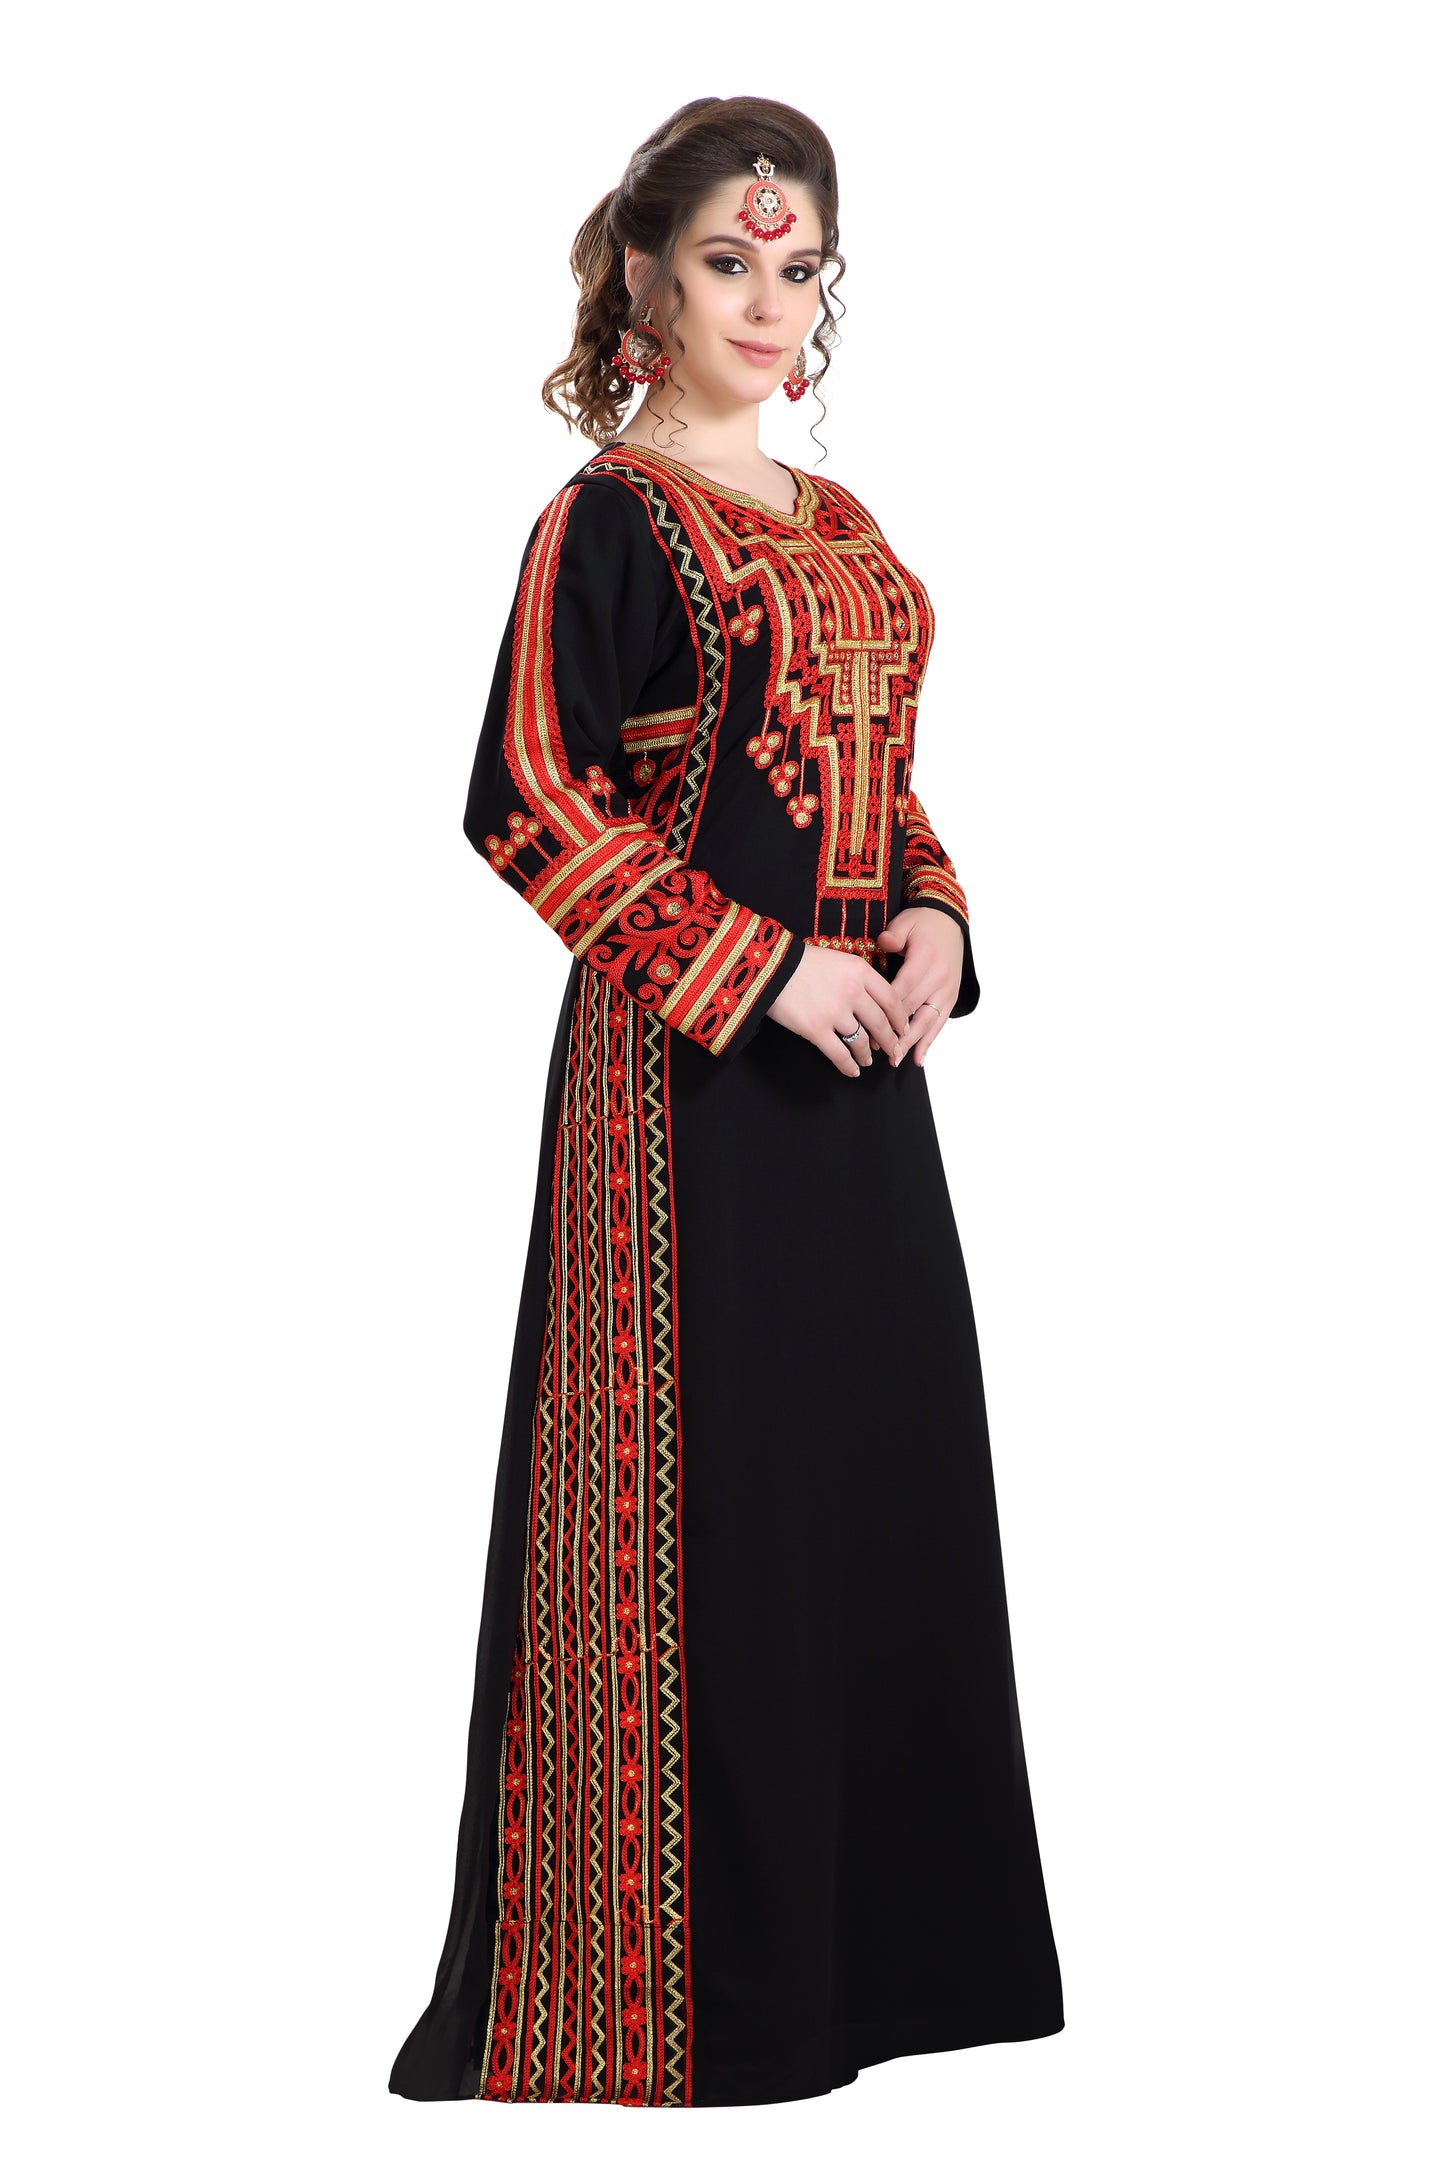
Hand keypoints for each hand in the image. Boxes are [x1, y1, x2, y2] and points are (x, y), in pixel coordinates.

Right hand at [765, 942, 911, 1075]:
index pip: (891, 999)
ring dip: (866, 1054)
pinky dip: (848, 1066)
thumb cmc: (802, 962)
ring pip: (861, 1041)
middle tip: (893, 1050)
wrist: (770, 967)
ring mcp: (835, 1013)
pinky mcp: (816, 1030)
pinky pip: (839, 1054)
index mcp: (860, 972)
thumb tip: (874, 1002)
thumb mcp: (838, 960)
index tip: (903, 1028)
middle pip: (880, 1023)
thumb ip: (859, 978)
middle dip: (889, 1041)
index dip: (900, 1018)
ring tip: (867, 1059)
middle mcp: (853, 992)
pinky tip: (852, 1070)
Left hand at [871, 907, 963, 1065]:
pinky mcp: (951, 998)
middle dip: (894, 1030)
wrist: (949, 922)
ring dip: (911, 1042)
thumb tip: (883, 943)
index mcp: (925, 959)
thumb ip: (893, 935)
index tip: (868, 1023)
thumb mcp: (905, 922)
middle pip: (914, 1009)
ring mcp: (947, 990)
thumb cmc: (922, 923)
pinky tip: (918, 1058)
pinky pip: (940, 1023)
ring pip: (928, 1021)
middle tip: (875, 1048)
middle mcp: (939, 978)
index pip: (903, 988)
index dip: (885, 1008)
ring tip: (895, 1059)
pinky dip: (929, 1041)